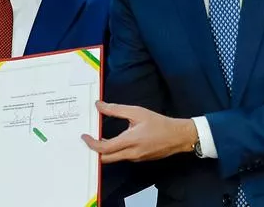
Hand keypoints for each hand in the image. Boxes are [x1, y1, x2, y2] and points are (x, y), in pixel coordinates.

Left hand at [81, 101, 197, 163]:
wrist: (179, 136)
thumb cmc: (159, 123)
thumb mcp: (137, 112)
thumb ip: (116, 109)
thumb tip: (99, 105)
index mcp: (130, 142)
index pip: (105, 148)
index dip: (91, 143)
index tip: (84, 136)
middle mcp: (131, 154)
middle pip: (106, 159)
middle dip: (94, 150)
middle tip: (87, 140)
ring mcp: (136, 158)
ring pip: (114, 158)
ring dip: (104, 150)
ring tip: (96, 138)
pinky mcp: (139, 159)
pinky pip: (122, 157)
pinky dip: (114, 150)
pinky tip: (112, 141)